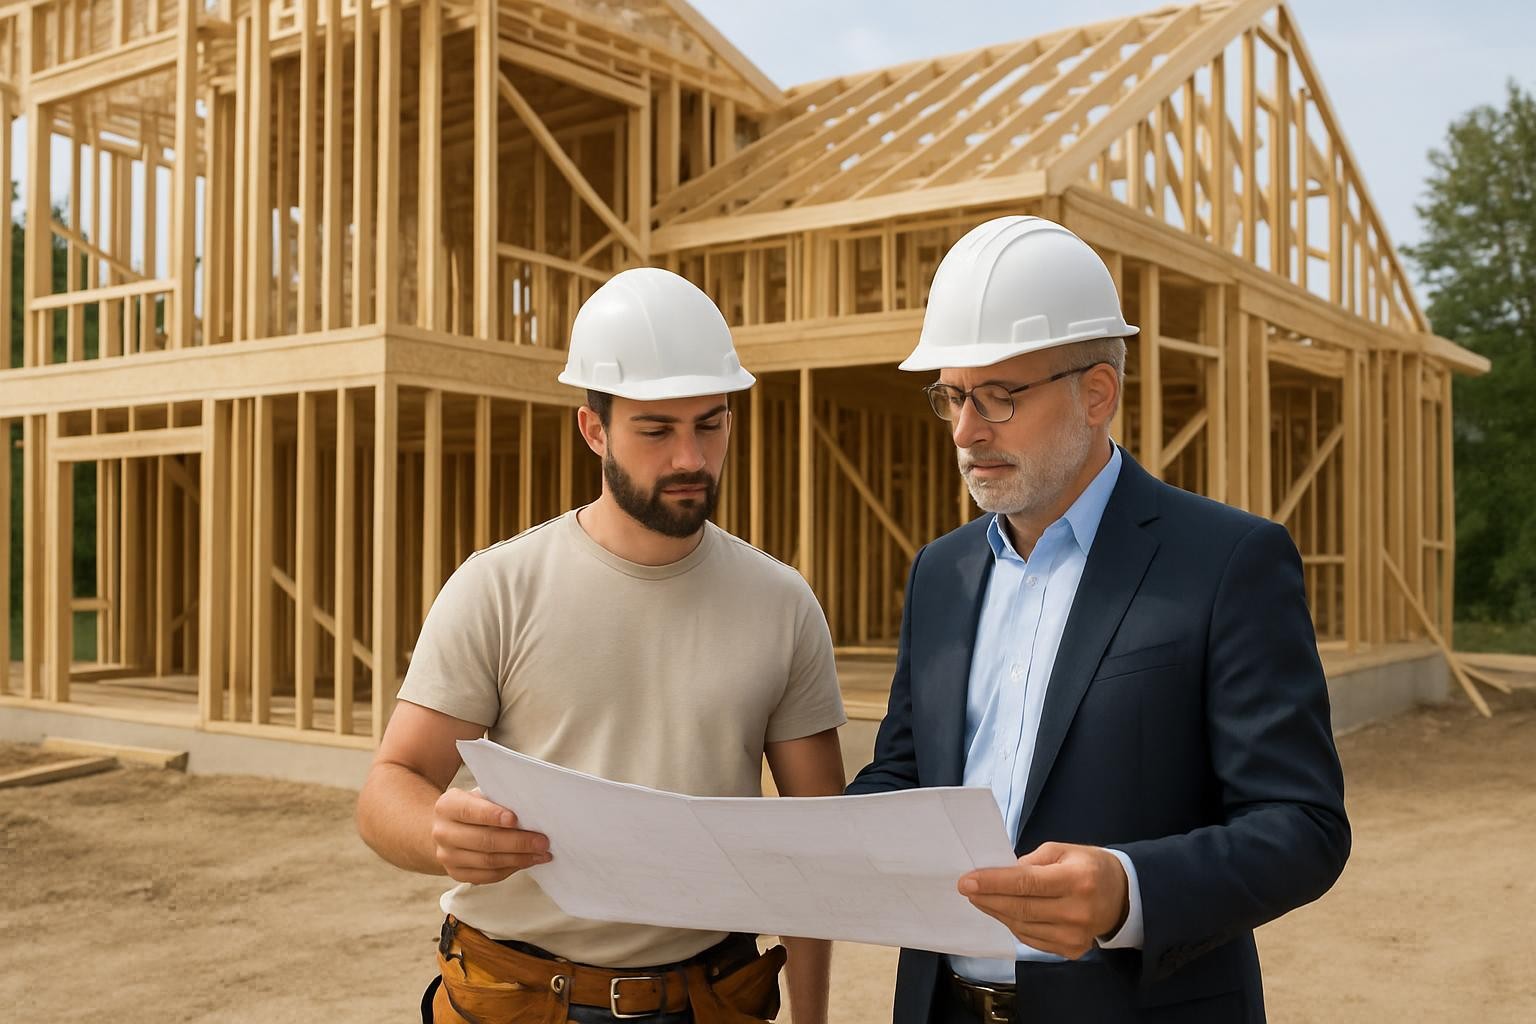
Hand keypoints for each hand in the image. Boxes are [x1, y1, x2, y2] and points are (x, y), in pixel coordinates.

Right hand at [431, 787, 550, 883]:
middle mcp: (443, 832)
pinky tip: (527, 861)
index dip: (492, 815)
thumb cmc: (473, 808)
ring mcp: (447, 856)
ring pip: (488, 861)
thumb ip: (498, 801)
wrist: (446, 828)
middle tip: (542, 841)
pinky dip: (511, 869)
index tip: (515, 819)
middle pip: (484, 840)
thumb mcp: (479, 796)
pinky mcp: (456, 874)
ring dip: (519, 858)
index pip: (470, 811)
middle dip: (517, 842)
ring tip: (541, 853)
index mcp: (447, 806)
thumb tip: (530, 812)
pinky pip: (488, 876)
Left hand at [958, 842, 1128, 958]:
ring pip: (1023, 927)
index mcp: (1077, 880)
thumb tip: (1001, 876)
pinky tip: (1004, 912)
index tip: (966, 881)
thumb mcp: (1063, 850)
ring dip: (997, 912)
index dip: (993, 883)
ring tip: (982, 899)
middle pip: (1021, 908)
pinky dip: (1014, 925)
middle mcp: (1077, 911)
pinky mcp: (1073, 951)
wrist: (1123, 897)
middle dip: (989, 899)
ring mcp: (1076, 936)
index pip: (1026, 883)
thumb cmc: (1089, 866)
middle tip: (967, 890)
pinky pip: (1032, 940)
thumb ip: (1032, 862)